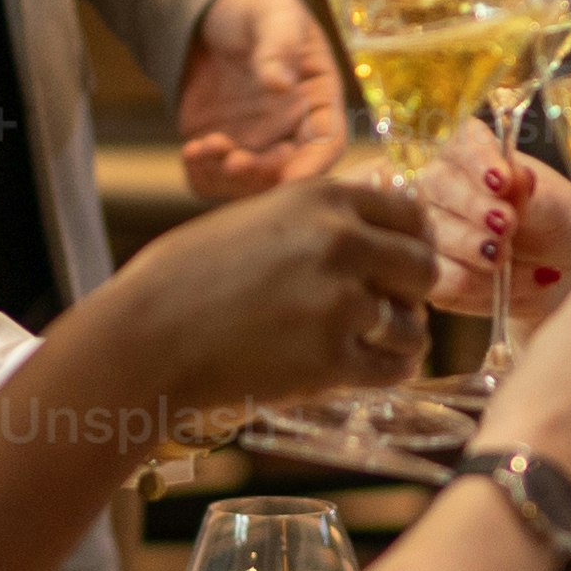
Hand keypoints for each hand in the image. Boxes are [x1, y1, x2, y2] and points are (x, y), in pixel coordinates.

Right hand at [83, 174, 438, 408]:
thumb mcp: (259, 218)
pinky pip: (394, 368)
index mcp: (322, 199)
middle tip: (386, 308)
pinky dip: (388, 371)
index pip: (410, 215)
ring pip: (413, 325)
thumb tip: (378, 203)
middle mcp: (341, 243)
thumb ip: (320, 215)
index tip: (400, 263)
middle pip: (423, 268)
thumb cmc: (188, 276)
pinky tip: (367, 368)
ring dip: (398, 337)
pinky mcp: (332, 359)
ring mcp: (341, 303)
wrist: (148, 335)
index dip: (412, 243)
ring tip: (368, 343)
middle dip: (410, 292)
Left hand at [171, 0, 343, 199]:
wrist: (214, 13)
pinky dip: (202, 175)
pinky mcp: (221, 146)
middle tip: (234, 161)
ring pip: (249, 184)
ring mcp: (255, 142)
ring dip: (228, 177)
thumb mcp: (273, 13)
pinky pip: (214, 178)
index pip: (327, 143)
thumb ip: (279, 44)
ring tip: (204, 146)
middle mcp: (291, 129)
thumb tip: (280, 83)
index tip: (290, 178)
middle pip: (287, 173)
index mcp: (318, 100)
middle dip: (261, 175)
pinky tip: (190, 151)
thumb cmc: (258, 8)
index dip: (313, 166)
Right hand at [411, 129, 570, 319]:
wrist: (560, 274)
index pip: (463, 144)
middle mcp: (441, 185)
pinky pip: (440, 278)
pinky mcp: (431, 272)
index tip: (502, 180)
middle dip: (473, 207)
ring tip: (507, 258)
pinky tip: (504, 283)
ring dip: (473, 249)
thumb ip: (533, 196)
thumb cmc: (557, 227)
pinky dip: (477, 284)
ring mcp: (429, 229)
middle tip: (506, 226)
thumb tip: (516, 178)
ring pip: (435, 234)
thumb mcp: (558, 208)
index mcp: (472, 153)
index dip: (478, 161)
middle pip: (437, 186)